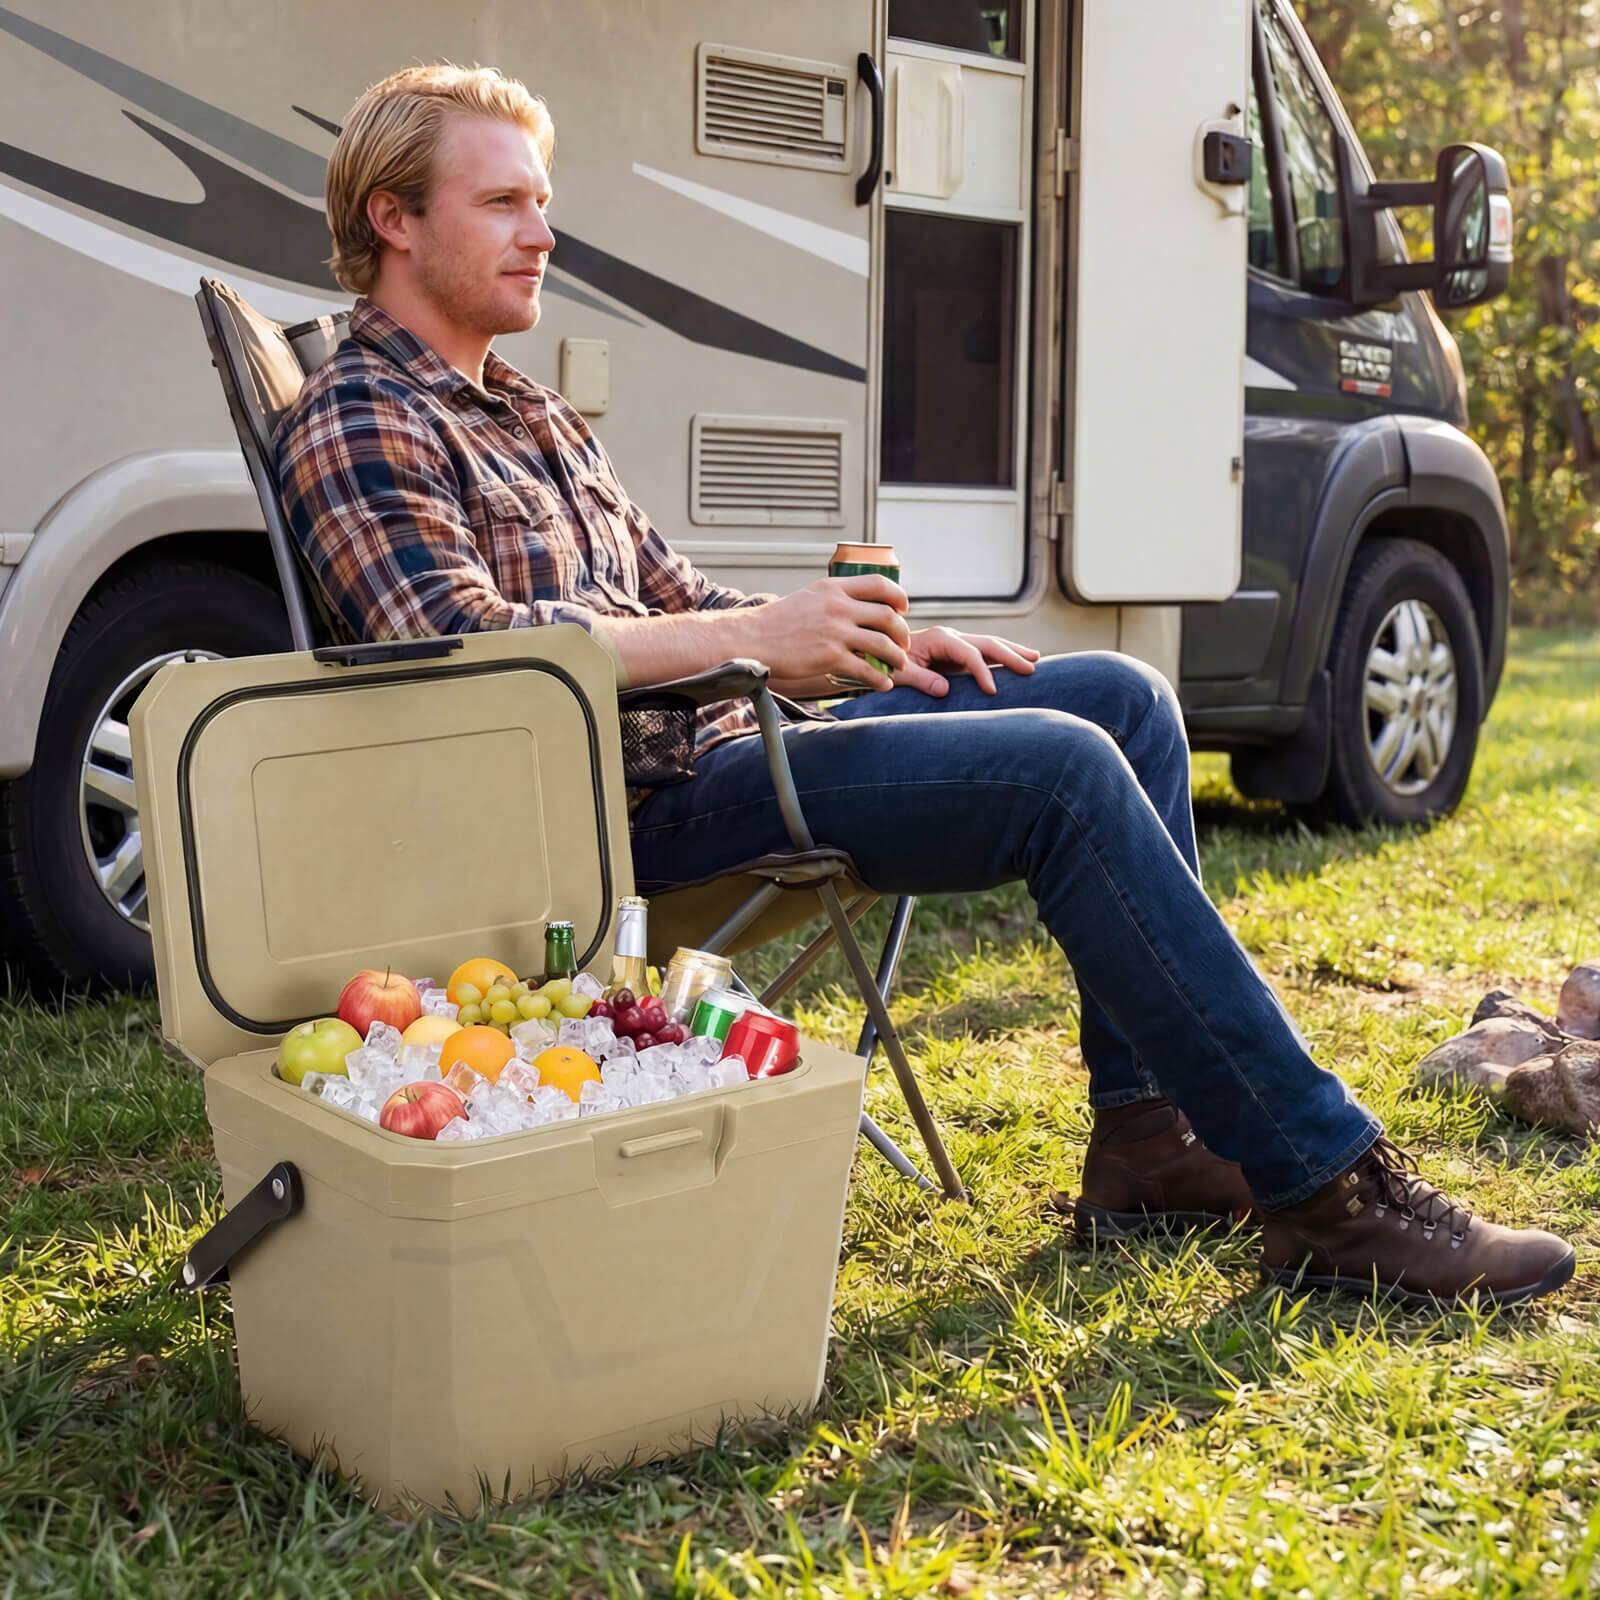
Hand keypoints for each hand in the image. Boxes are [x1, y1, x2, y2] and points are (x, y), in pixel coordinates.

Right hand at [740, 575, 910, 691]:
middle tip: (903, 643)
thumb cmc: (777, 622)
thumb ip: (835, 598)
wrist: (752, 638)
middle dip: (902, 632)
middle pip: (887, 615)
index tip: (903, 608)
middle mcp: (838, 607)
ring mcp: (835, 632)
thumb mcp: (809, 597)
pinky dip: (880, 678)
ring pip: (883, 643)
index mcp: (834, 588)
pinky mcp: (830, 657)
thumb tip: (858, 607)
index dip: (898, 596)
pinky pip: (867, 669)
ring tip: (899, 664)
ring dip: (897, 656)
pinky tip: (883, 683)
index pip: (879, 584)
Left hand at [894, 626, 1040, 696]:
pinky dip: (1003, 658)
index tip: (992, 691)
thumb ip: (921, 679)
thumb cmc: (887, 664)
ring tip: (1036, 658)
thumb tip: (946, 690)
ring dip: (1013, 652)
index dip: (982, 671)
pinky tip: (1018, 662)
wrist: (879, 655)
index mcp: (939, 639)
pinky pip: (985, 654)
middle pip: (987, 643)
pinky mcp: (958, 654)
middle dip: (1010, 655)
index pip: (968, 653)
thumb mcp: (899, 674)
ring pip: (990, 645)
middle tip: (1031, 668)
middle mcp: (951, 637)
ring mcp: (956, 644)